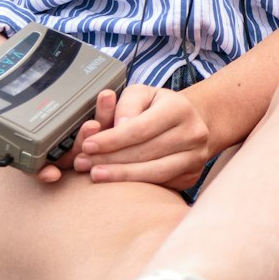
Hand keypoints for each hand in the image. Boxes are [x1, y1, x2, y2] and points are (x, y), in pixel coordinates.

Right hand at [0, 73, 116, 185]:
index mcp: (24, 142)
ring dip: (101, 122)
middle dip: (81, 143)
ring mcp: (70, 126)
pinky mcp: (86, 107)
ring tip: (105, 100)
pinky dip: (109, 108)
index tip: (52, 173)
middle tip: (89, 127)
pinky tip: (115, 94)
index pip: (35, 165)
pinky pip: (103, 116)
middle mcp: (50, 140)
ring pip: (90, 136)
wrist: (15, 67)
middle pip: (70, 151)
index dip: (43, 171)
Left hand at [72, 84, 212, 191]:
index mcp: (179, 108)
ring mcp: (195, 157)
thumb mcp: (142, 94)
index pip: (140, 128)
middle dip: (110, 159)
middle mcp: (193, 133)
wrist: (191, 121)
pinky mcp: (192, 176)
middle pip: (145, 152)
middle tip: (83, 163)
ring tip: (95, 175)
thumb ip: (126, 105)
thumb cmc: (158, 106)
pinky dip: (137, 185)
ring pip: (154, 173)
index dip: (112, 139)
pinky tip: (117, 184)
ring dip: (121, 176)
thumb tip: (118, 126)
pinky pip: (161, 184)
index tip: (88, 145)